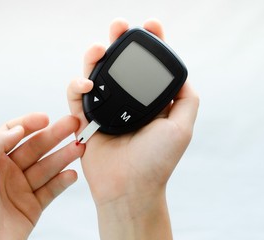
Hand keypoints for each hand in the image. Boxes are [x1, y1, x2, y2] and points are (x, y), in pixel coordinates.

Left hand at [0, 113, 84, 239]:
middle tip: (73, 126)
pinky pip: (51, 190)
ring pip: (46, 167)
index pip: (13, 134)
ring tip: (79, 148)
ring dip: (63, 156)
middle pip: (35, 148)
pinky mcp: (33, 207)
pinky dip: (62, 182)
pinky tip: (71, 174)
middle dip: (54, 136)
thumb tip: (17, 127)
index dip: (29, 123)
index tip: (46, 117)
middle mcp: (7, 173)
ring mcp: (21, 190)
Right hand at [67, 19, 198, 239]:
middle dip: (119, 43)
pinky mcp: (85, 120)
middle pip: (120, 66)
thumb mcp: (182, 128)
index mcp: (150, 103)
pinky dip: (77, 86)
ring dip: (94, 57)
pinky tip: (86, 83)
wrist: (129, 189)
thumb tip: (181, 75)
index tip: (151, 26)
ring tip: (98, 48)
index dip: (150, 46)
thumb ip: (187, 99)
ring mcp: (105, 111)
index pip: (148, 68)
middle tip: (118, 27)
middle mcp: (127, 103)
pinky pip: (76, 97)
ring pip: (96, 75)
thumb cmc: (156, 162)